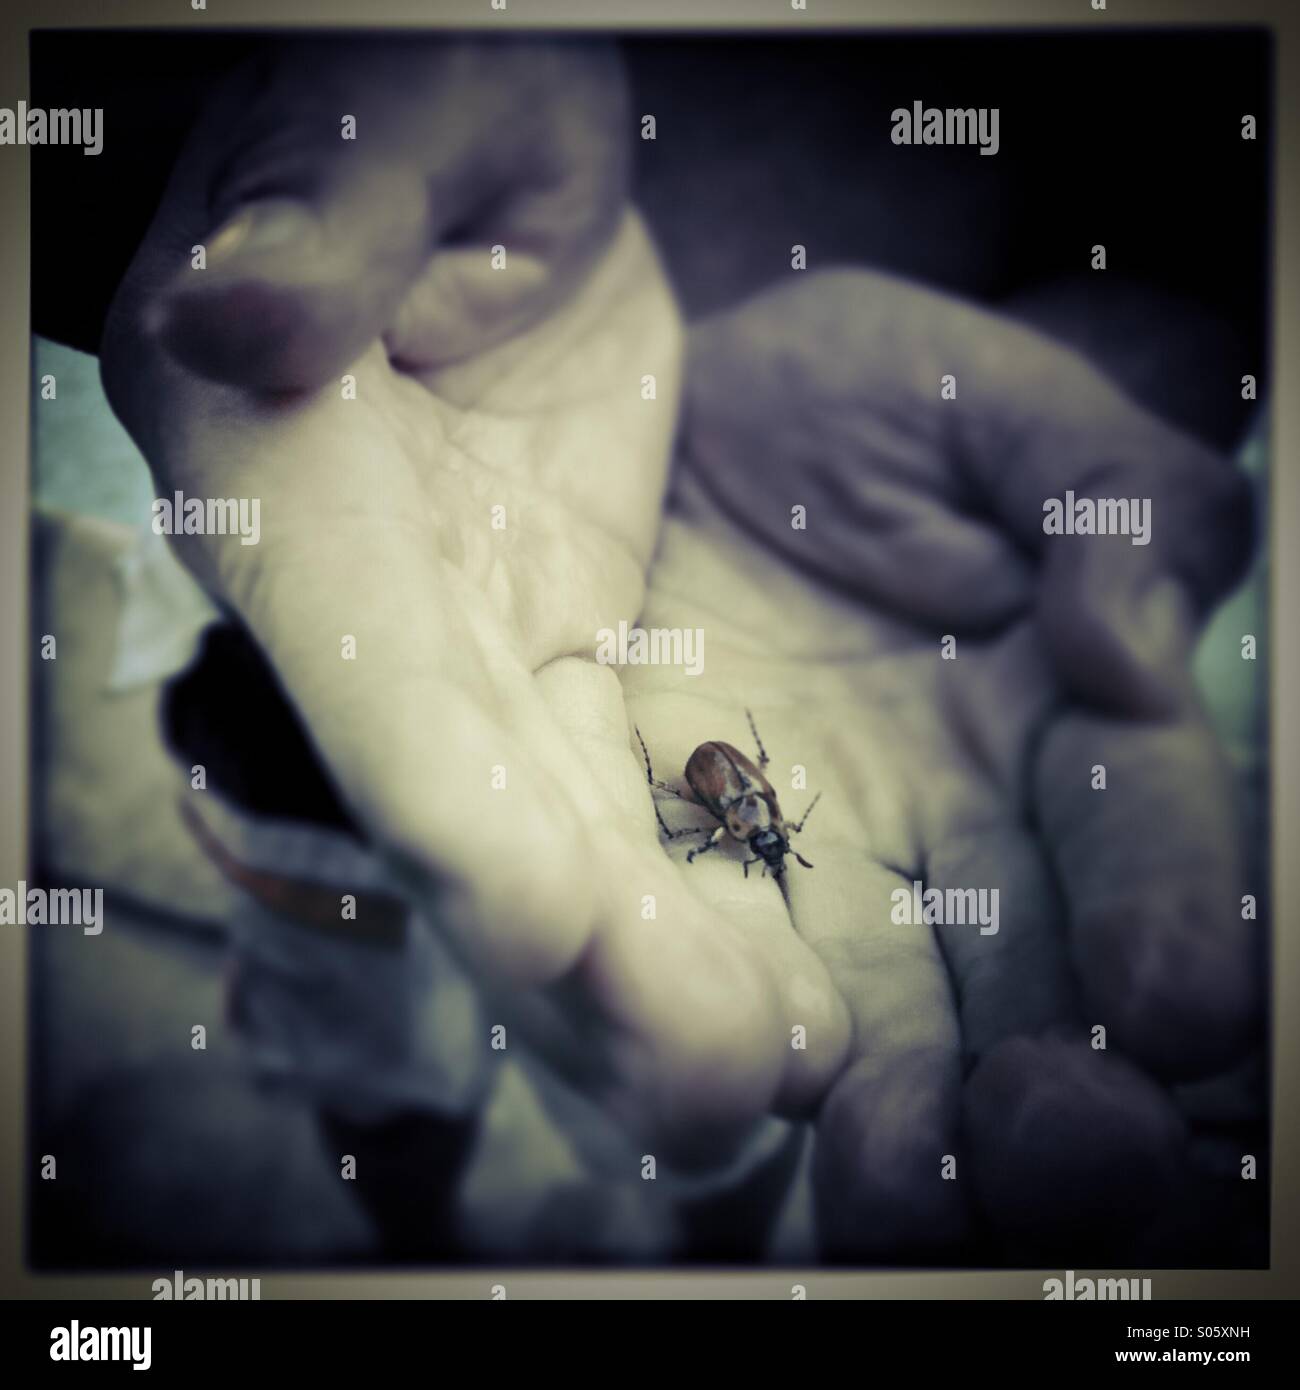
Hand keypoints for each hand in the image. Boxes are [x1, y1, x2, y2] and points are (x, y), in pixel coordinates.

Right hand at [99, 37, 849, 1171]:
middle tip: (721, 1096)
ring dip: (646, 974)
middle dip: (586, 972)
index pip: (380, 690)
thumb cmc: (421, 105)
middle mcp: (375, 608)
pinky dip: (681, 891)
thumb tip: (239, 318)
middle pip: (475, 820)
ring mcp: (471, 643)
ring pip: (551, 838)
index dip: (461, 821)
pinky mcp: (555, 645)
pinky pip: (617, 790)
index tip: (562, 941)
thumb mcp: (397, 123)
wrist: (480, 168)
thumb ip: (326, 224)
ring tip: (773, 1086)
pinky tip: (769, 978)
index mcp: (302, 490)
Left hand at [623, 269, 1259, 1258]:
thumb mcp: (994, 409)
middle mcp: (946, 840)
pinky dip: (707, 1047)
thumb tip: (1129, 646)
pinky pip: (695, 983)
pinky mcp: (671, 885)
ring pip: (870, 1036)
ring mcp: (805, 878)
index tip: (1174, 993)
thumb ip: (1109, 498)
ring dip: (892, 1123)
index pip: (1138, 842)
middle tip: (1050, 1151)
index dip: (1167, 912)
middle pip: (1021, 997)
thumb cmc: (849, 402)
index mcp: (1056, 728)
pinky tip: (715, 1090)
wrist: (665, 414)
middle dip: (1048, 1095)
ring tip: (891, 1178)